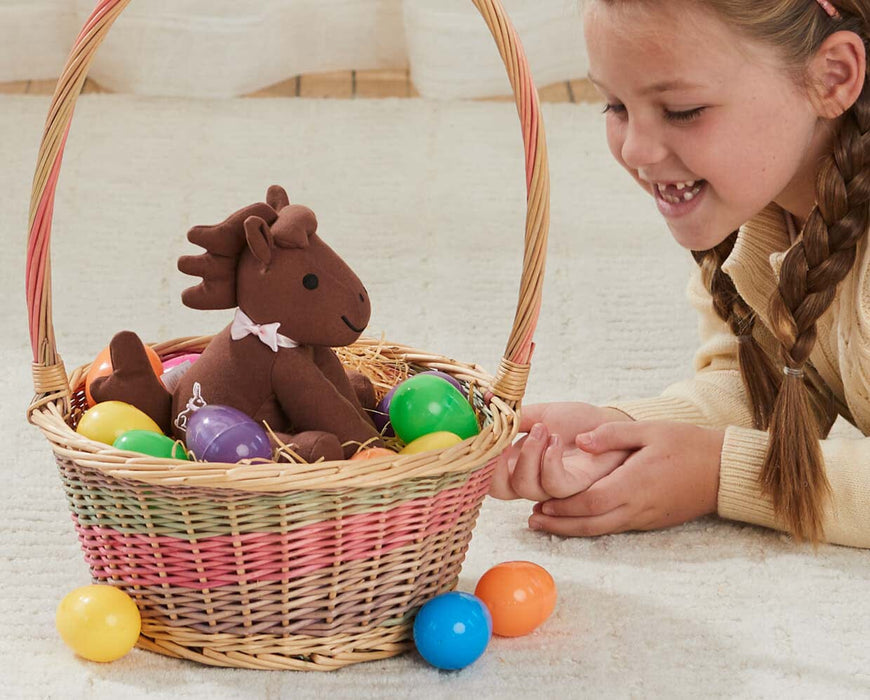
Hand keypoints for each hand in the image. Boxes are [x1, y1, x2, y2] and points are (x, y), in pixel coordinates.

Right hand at [489, 402, 633, 500]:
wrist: (607, 422)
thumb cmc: (576, 421)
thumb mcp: (540, 413)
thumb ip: (514, 418)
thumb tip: (489, 409)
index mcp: (516, 462)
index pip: (488, 476)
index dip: (480, 464)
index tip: (484, 439)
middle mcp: (530, 477)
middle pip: (499, 490)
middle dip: (496, 468)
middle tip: (504, 443)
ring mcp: (551, 486)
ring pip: (526, 488)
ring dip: (530, 454)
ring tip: (543, 429)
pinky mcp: (575, 486)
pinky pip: (554, 485)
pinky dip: (549, 461)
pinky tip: (554, 442)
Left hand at [528, 420, 724, 535]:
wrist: (724, 470)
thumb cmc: (688, 445)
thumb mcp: (650, 430)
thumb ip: (612, 435)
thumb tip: (580, 440)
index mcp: (635, 484)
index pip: (591, 502)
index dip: (563, 506)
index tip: (539, 503)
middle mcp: (637, 507)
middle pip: (591, 523)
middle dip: (560, 524)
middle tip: (532, 521)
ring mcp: (645, 517)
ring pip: (602, 529)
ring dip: (572, 528)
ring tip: (546, 524)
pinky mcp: (651, 521)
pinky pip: (616, 527)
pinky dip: (592, 526)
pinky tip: (578, 520)